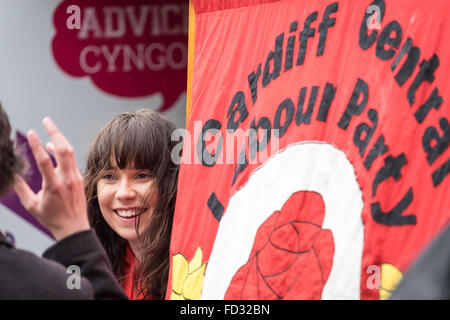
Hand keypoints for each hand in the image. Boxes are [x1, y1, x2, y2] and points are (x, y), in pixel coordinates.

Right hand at [13, 117, 89, 240]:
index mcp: (54, 186)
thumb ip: (21, 188)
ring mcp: (76, 178)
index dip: (37, 145)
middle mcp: (67, 179)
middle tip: (46, 120)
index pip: (44, 161)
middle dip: (55, 132)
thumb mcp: (31, 205)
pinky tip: (54, 147)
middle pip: (64, 150)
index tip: (30, 132)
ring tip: (49, 128)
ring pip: (70, 152)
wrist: (74, 227)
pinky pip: (72, 160)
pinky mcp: (80, 178)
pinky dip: (63, 151)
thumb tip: (11, 174)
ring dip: (60, 139)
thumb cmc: (51, 218)